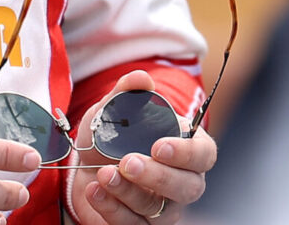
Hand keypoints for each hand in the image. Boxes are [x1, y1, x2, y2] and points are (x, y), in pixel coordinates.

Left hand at [67, 71, 216, 223]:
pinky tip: (95, 191)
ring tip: (103, 174)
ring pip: (159, 210)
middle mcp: (183, 181)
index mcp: (188, 148)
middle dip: (157, 176)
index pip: (203, 155)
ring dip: (129, 192)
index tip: (158, 146)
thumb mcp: (114, 109)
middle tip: (128, 162)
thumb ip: (127, 92)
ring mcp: (164, 209)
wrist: (85, 165)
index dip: (185, 153)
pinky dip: (113, 210)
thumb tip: (140, 79)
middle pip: (188, 188)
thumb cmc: (112, 135)